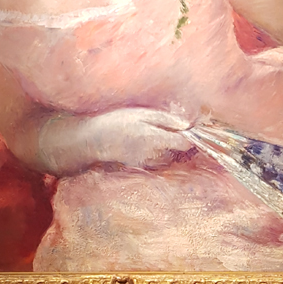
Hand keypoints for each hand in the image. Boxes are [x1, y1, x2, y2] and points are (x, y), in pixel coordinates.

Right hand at [37, 106, 194, 175]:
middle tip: (178, 132)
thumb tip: (188, 125)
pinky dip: (159, 157)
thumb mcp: (140, 113)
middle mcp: (152, 154)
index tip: (195, 130)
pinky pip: (157, 165)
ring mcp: (146, 165)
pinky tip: (148, 146)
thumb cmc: (114, 121)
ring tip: (160, 138)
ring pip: (169, 161)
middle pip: (179, 154)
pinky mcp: (139, 169)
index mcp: (154, 137)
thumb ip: (165, 119)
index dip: (193, 137)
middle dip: (182, 145)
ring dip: (171, 151)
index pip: (185, 143)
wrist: (88, 141)